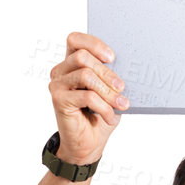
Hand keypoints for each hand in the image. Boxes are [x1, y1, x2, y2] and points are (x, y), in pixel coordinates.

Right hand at [48, 30, 129, 164]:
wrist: (89, 144)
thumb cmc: (99, 116)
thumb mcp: (109, 92)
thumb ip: (110, 76)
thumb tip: (127, 65)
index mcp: (71, 63)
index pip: (76, 40)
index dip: (94, 44)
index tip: (112, 57)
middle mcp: (61, 71)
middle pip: (82, 56)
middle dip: (106, 72)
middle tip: (122, 87)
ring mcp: (57, 85)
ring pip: (85, 75)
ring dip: (107, 91)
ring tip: (121, 104)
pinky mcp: (59, 100)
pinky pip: (86, 96)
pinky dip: (103, 107)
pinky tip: (110, 117)